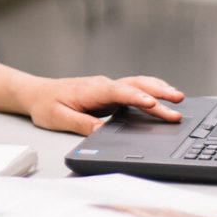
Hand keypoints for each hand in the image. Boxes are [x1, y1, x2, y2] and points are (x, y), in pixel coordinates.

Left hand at [22, 75, 183, 134]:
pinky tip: (163, 97)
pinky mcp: (110, 94)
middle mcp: (103, 86)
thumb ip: (82, 123)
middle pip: (134, 85)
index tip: (152, 103)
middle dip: (157, 92)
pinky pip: (134, 90)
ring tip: (179, 98)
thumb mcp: (59, 118)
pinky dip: (150, 91)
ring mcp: (108, 89)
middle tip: (178, 101)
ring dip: (158, 90)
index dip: (136, 97)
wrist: (37, 93)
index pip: (119, 91)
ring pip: (137, 85)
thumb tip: (102, 131)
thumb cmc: (46, 104)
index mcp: (92, 90)